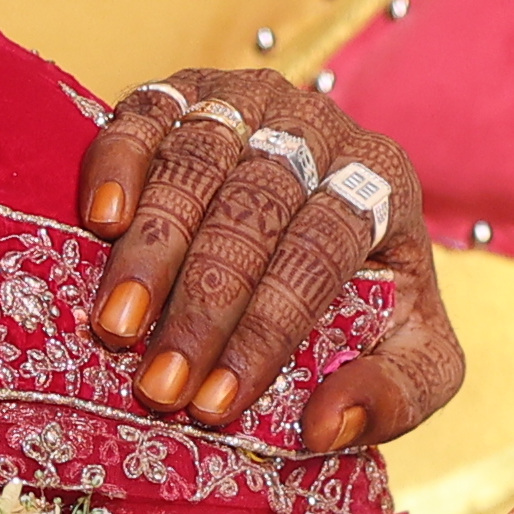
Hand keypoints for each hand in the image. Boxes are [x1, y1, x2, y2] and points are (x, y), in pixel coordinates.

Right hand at [79, 69, 465, 453]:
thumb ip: (393, 396)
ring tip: (117, 327)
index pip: (319, 252)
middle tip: (158, 385)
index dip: (267, 330)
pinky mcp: (188, 88)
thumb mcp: (411, 361)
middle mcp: (320, 128)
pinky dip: (119, 161)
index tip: (217, 403)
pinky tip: (101, 222)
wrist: (328, 232)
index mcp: (383, 183)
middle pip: (254, 208)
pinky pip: (148, 110)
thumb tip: (326, 425)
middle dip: (203, 305)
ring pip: (197, 160)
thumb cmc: (370, 305)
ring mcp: (250, 99)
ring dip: (153, 249)